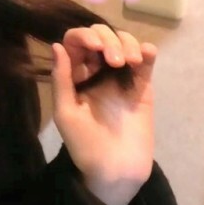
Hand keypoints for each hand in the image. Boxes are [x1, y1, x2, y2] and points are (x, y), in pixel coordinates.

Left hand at [51, 24, 156, 204]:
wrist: (115, 169)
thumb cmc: (84, 144)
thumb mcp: (66, 112)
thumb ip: (62, 79)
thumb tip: (57, 45)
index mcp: (75, 75)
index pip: (76, 42)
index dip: (83, 36)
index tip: (94, 47)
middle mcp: (97, 71)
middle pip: (101, 36)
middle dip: (107, 39)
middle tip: (113, 60)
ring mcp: (121, 76)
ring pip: (124, 42)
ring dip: (127, 43)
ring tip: (128, 63)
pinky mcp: (142, 85)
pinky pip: (145, 60)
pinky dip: (146, 50)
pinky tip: (145, 55)